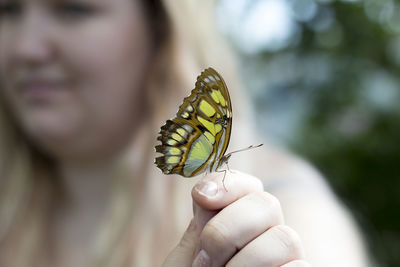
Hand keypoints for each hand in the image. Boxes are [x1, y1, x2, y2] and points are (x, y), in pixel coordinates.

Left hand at [162, 171, 310, 266]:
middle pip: (267, 203)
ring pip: (285, 237)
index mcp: (235, 224)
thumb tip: (208, 192)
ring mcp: (283, 261)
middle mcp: (263, 237)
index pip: (247, 187)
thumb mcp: (184, 261)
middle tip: (204, 261)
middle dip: (228, 228)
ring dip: (246, 260)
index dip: (228, 184)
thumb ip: (200, 229)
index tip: (201, 197)